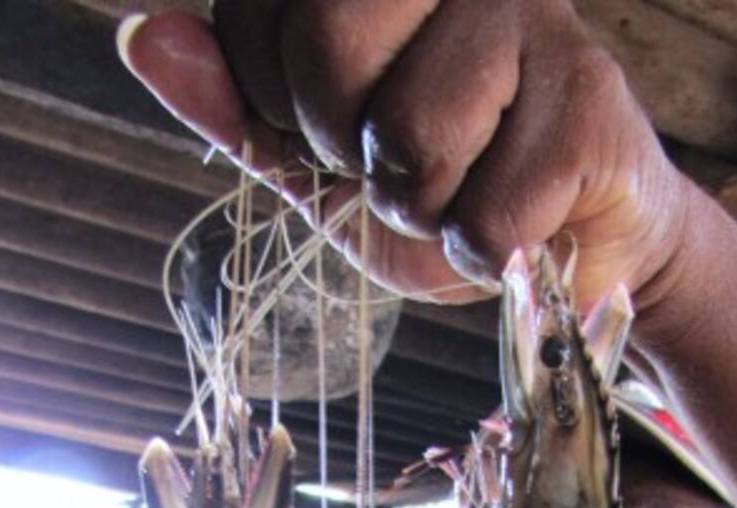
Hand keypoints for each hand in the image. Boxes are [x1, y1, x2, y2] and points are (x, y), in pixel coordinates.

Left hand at [119, 2, 696, 312]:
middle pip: (328, 55)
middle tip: (396, 171)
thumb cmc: (446, 191)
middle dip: (346, 154)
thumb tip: (145, 39)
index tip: (334, 137)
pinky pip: (484, 216)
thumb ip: (239, 107)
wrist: (569, 247)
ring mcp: (533, 20)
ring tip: (461, 196)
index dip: (276, 108)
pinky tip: (518, 224)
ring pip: (411, 143)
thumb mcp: (322, 161)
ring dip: (424, 213)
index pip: (258, 14)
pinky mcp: (591, 103)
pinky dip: (485, 255)